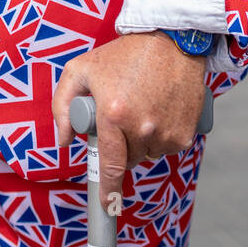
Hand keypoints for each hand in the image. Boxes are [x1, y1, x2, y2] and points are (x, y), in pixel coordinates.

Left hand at [52, 32, 207, 210]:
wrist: (169, 41)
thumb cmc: (121, 55)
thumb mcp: (80, 70)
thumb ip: (62, 106)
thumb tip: (64, 141)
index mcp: (113, 112)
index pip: (110, 164)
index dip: (107, 188)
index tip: (106, 205)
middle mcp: (142, 127)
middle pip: (127, 160)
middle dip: (120, 146)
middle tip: (119, 117)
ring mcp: (166, 132)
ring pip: (147, 155)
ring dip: (140, 141)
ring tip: (139, 108)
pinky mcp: (186, 133)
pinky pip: (167, 148)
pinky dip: (160, 137)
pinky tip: (156, 111)